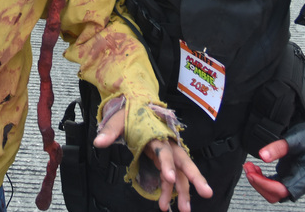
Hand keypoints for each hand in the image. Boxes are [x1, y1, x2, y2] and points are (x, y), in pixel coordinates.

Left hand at [94, 109, 211, 211]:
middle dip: (195, 178)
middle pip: (184, 162)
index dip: (167, 164)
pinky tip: (166, 205)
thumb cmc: (131, 112)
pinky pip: (171, 178)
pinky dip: (169, 192)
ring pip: (181, 173)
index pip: (164, 151)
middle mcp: (167, 144)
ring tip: (186, 210)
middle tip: (206, 192)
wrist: (138, 103)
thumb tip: (98, 142)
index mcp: (157, 134)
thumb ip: (110, 131)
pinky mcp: (165, 160)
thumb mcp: (118, 119)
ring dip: (184, 192)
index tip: (169, 178)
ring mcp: (168, 153)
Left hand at [243, 109, 304, 202]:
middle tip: (248, 168)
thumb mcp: (295, 138)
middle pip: (275, 195)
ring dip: (259, 182)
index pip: (282, 190)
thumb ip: (279, 147)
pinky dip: (263, 179)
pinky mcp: (289, 176)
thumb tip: (262, 155)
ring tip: (250, 166)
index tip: (252, 173)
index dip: (265, 185)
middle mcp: (300, 182)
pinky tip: (257, 169)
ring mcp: (294, 181)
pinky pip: (274, 185)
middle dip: (259, 183)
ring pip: (273, 191)